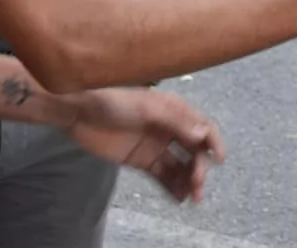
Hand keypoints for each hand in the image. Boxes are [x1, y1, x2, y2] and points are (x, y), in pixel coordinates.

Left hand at [68, 88, 225, 202]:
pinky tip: (179, 197)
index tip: (218, 160)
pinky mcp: (142, 160)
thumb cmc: (112, 99)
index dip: (213, 142)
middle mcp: (169, 127)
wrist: (78, 111)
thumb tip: (202, 134)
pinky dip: (172, 186)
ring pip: (180, 165)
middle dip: (199, 167)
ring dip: (188, 179)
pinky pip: (162, 175)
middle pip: (194, 150)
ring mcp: (156, 145)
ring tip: (190, 196)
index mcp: (174, 109)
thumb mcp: (146, 107)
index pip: (202, 126)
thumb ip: (175, 121)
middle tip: (197, 184)